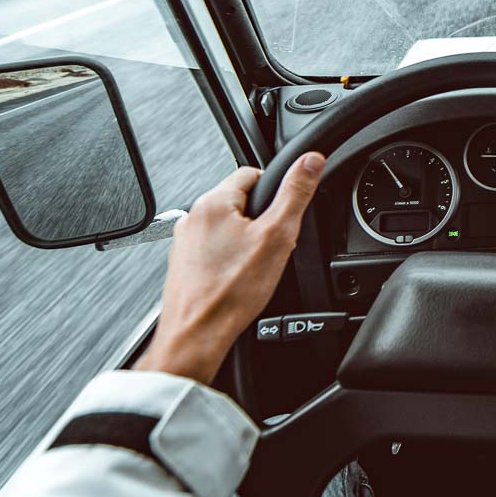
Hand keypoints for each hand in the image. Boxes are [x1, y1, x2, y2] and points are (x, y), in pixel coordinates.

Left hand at [136, 153, 324, 384]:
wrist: (197, 336)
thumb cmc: (229, 293)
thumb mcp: (277, 237)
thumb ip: (295, 193)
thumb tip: (311, 161)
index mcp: (213, 201)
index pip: (252, 173)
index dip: (276, 191)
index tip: (283, 213)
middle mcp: (193, 217)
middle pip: (239, 202)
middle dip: (260, 220)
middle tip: (272, 246)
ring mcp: (185, 242)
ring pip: (227, 228)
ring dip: (244, 241)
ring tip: (255, 267)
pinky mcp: (184, 264)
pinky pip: (214, 251)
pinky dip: (229, 260)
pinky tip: (238, 280)